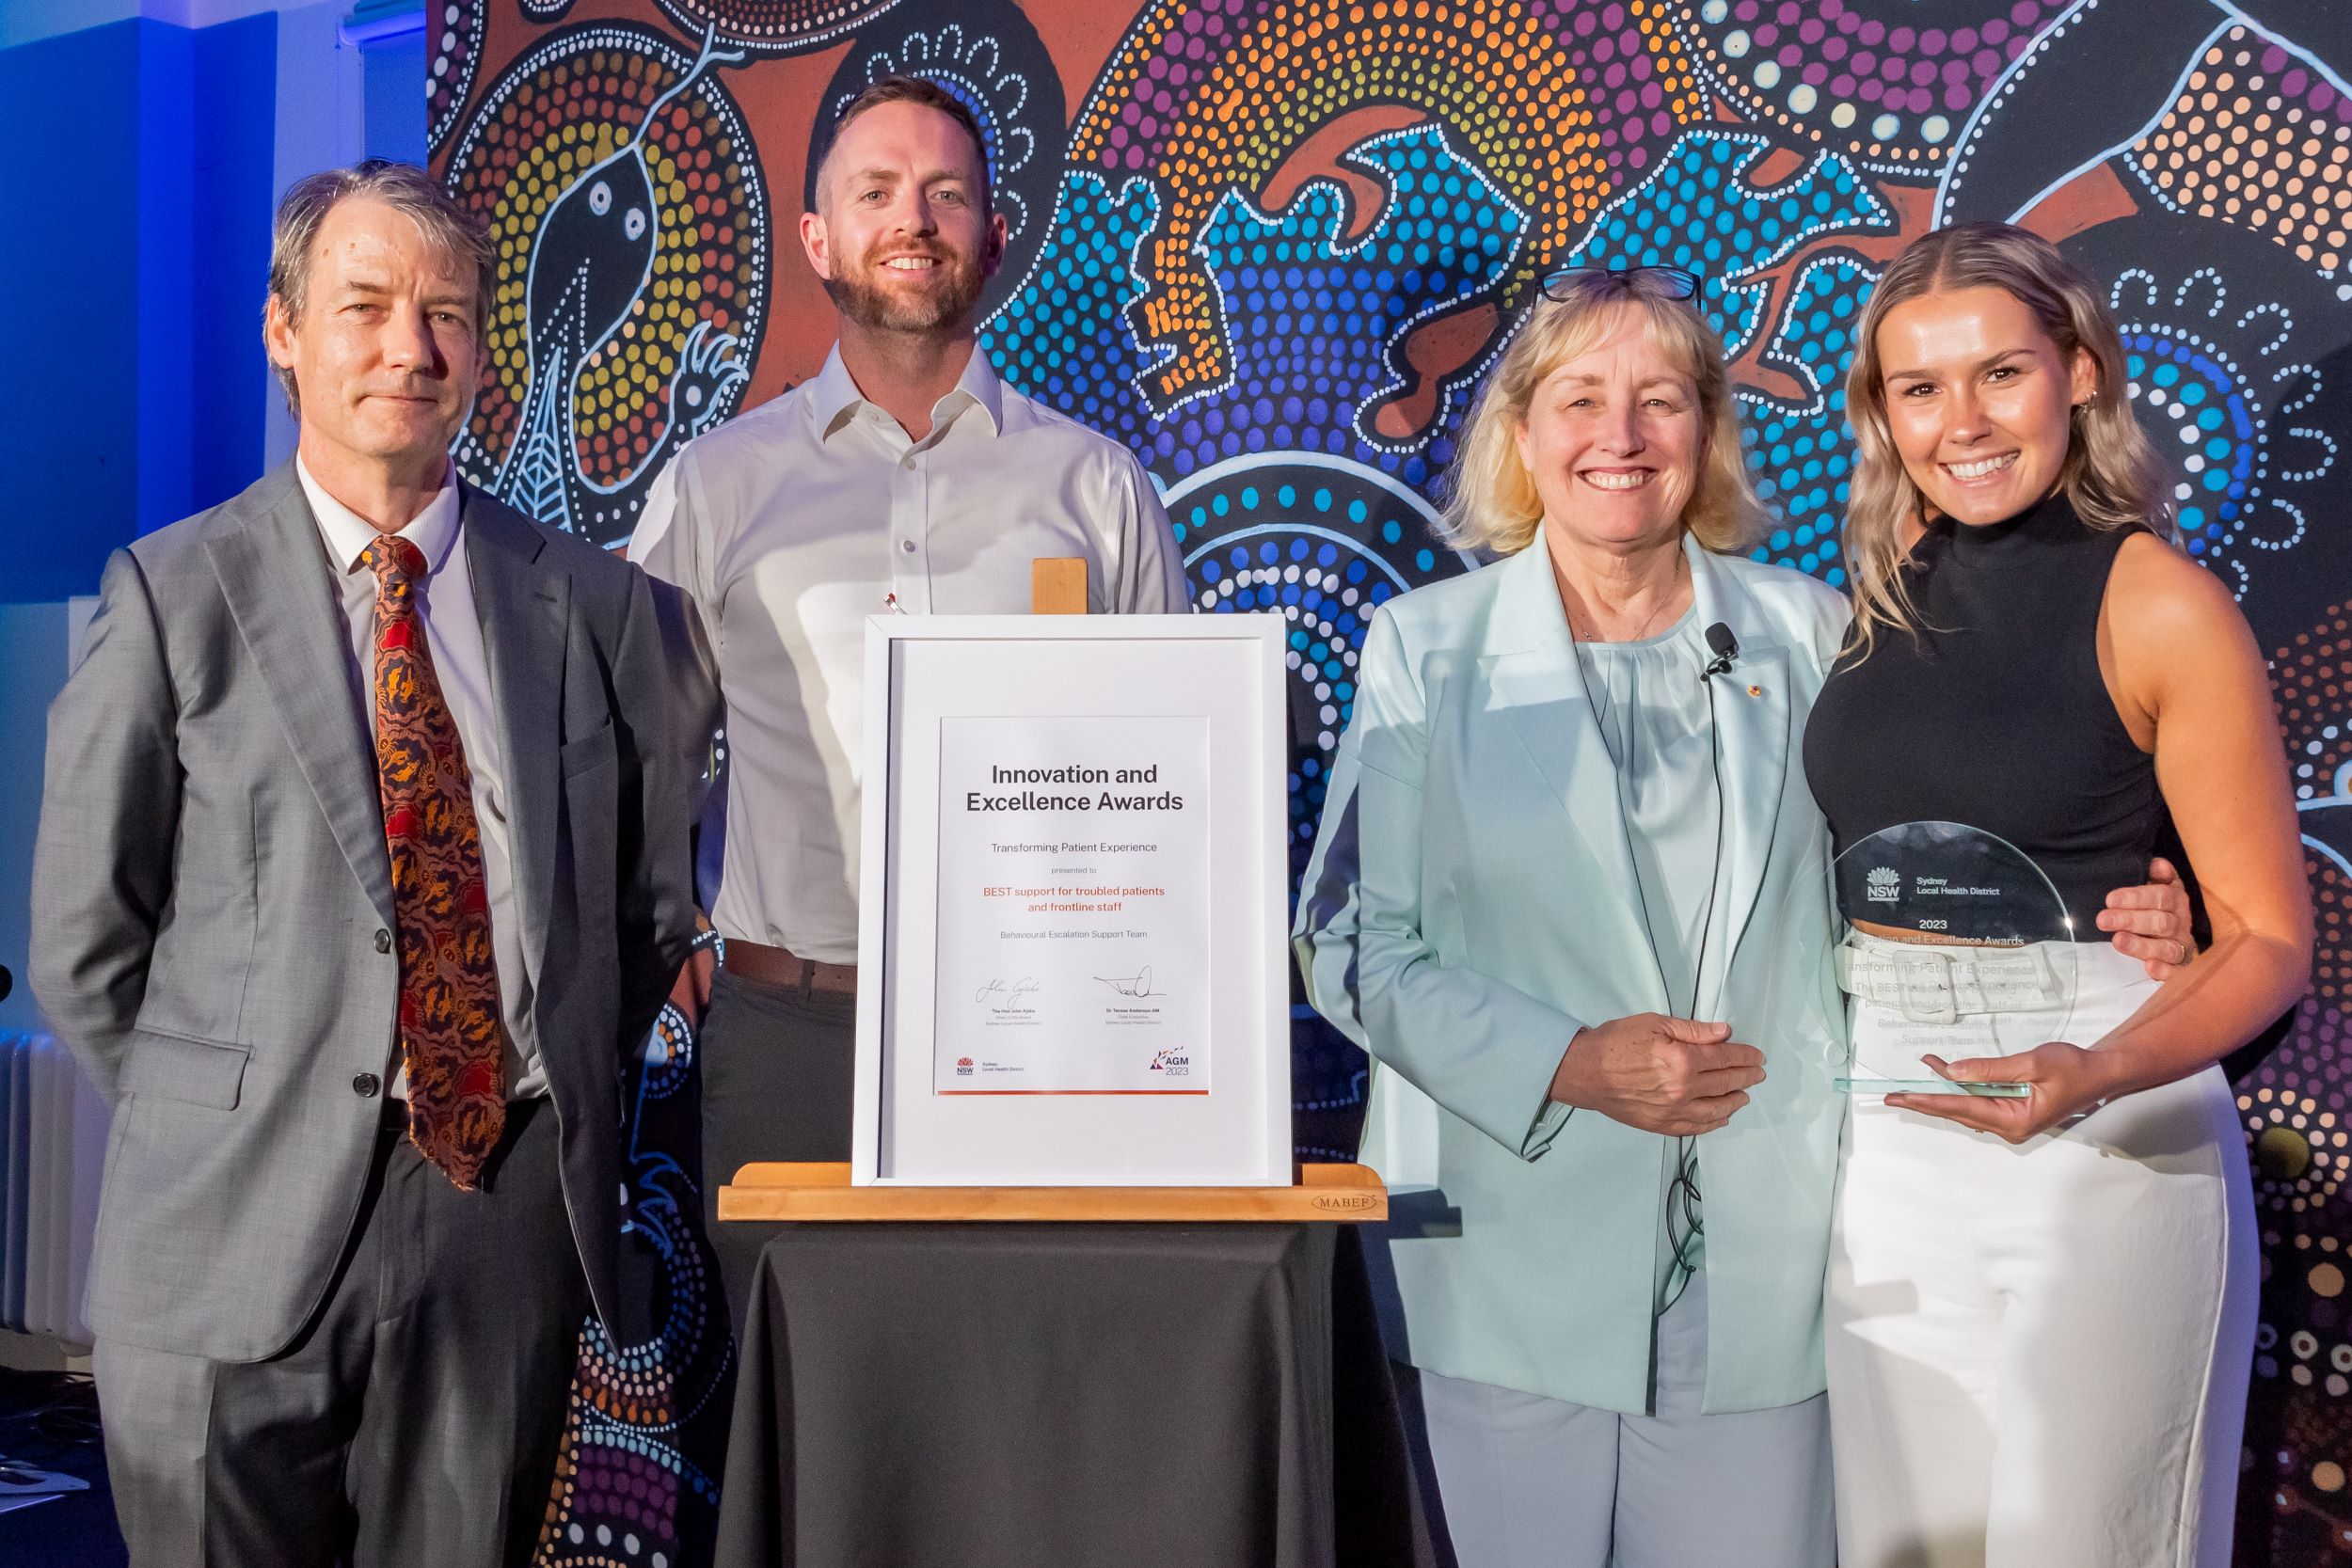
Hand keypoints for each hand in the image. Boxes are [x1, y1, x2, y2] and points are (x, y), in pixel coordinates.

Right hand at [1548, 1014, 1764, 1135]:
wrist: (1584, 1072)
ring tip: (1744, 1095)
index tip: (1757, 1056)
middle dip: (1746, 1077)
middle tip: (1757, 1074)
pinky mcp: (1661, 1124)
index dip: (1745, 1056)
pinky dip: (1713, 1123)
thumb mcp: (1654, 1024)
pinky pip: (1696, 1127)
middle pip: (1726, 1084)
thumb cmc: (1615, 1043)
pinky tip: (1721, 1118)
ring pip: (1716, 1110)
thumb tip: (1724, 1033)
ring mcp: (1673, 1111)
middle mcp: (1683, 1089)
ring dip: (1735, 1101)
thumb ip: (1692, 1031)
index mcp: (1682, 1061)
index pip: (1725, 1058)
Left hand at [1884, 1043, 2119, 1141]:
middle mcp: (2009, 1126)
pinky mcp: (2013, 1111)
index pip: (1962, 1108)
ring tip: (1912, 1081)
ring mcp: (2011, 1121)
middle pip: (1958, 1111)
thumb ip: (1991, 1069)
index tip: (1902, 1096)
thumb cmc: (2073, 1068)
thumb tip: (1954, 1071)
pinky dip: (1961, 1088)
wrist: (2101, 1074)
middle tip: (1892, 1095)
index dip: (1929, 1100)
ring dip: (1942, 1092)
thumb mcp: (2032, 1063)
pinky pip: (1979, 1101)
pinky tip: (1946, 1076)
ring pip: (1967, 1106)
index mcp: (2014, 1120)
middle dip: (1925, 1101)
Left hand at [2096, 857, 2194, 979]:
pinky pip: (2177, 971)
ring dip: (2141, 945)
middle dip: (2130, 920)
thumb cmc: (2157, 906)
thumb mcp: (2158, 886)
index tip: (2110, 899)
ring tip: (2118, 941)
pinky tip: (2150, 968)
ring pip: (2166, 947)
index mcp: (2176, 900)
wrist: (2175, 932)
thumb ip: (2159, 875)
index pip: (2160, 896)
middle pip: (2159, 922)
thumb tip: (2157, 864)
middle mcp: (2181, 923)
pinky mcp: (2181, 967)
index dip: (2136, 897)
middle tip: (2103, 920)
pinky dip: (2165, 971)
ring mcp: (2182, 945)